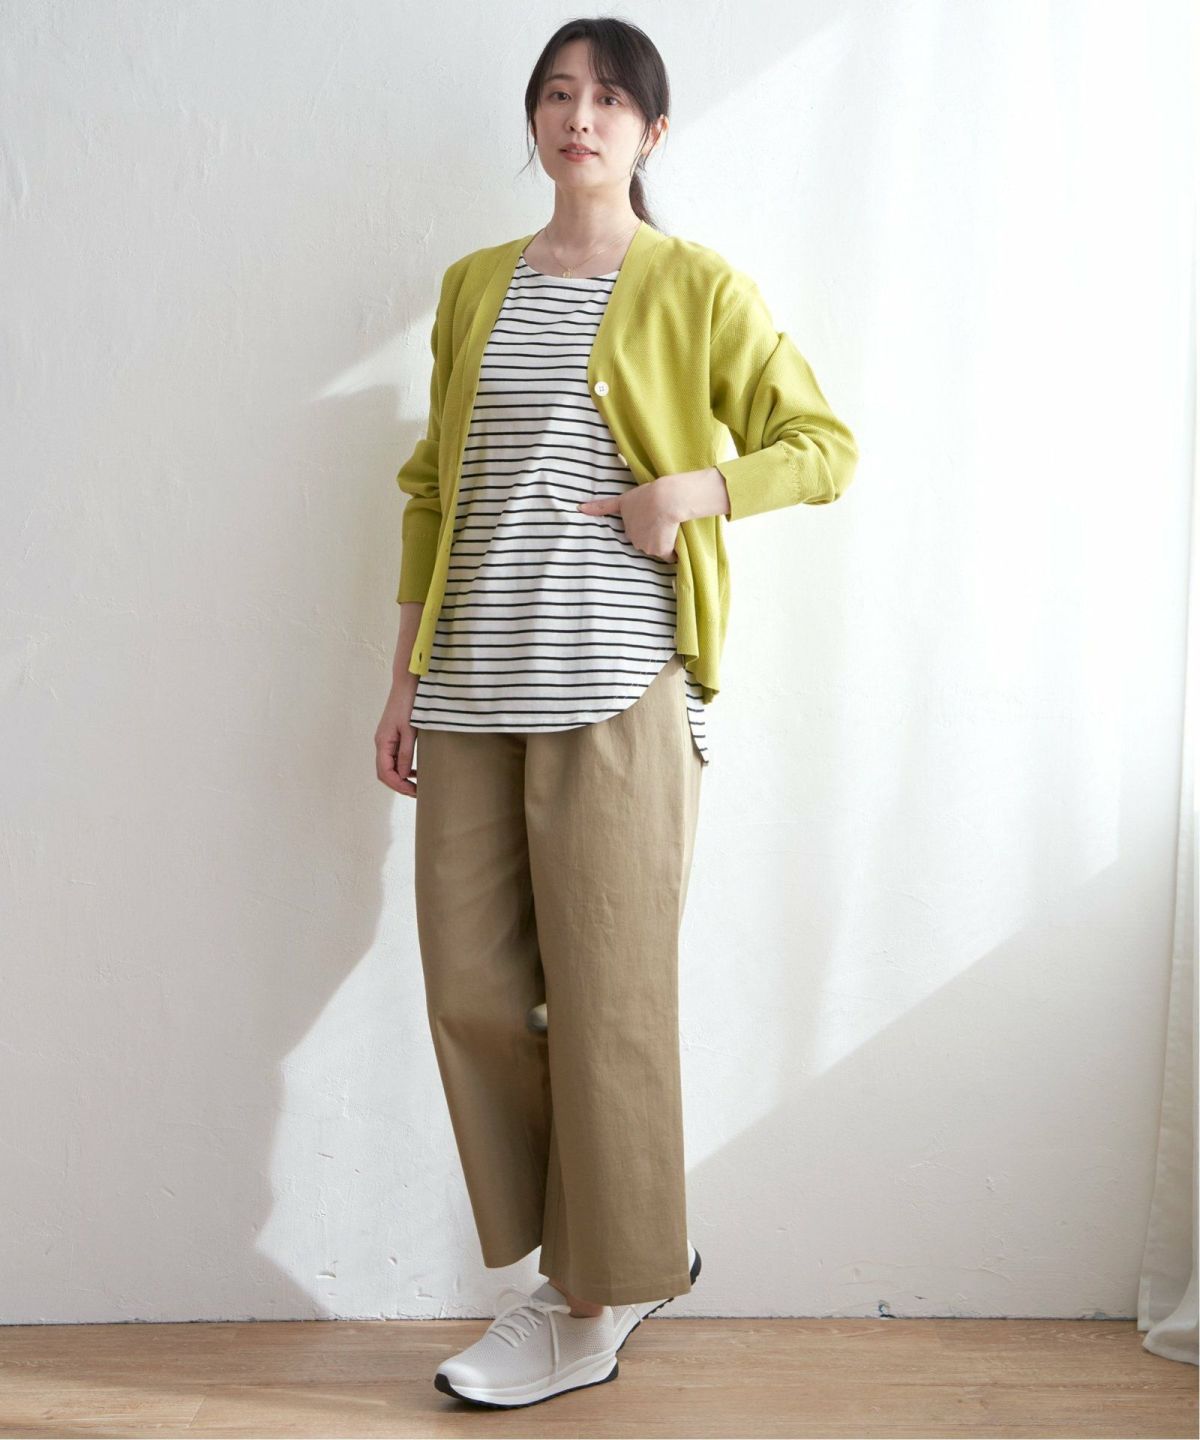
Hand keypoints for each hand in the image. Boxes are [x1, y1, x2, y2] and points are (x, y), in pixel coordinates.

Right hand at [376, 672, 419, 797]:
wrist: (407, 683)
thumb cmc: (408, 703)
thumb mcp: (410, 730)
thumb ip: (406, 753)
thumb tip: (404, 775)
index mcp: (382, 742)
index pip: (385, 773)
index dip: (398, 785)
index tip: (413, 792)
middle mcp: (381, 742)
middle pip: (385, 772)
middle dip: (399, 785)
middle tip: (417, 792)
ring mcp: (386, 739)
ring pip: (389, 765)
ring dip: (400, 777)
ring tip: (417, 784)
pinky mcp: (392, 735)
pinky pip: (394, 757)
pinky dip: (402, 767)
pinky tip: (415, 770)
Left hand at [578, 475, 680, 561]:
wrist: (665, 500)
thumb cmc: (647, 495)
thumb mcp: (622, 499)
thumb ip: (602, 506)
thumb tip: (578, 508)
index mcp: (626, 529)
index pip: (636, 533)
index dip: (645, 527)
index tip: (650, 522)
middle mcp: (634, 541)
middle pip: (646, 543)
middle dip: (653, 537)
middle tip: (661, 524)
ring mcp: (647, 547)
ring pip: (658, 549)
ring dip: (664, 543)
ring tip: (670, 529)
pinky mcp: (661, 551)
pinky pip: (669, 557)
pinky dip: (674, 553)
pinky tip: (676, 542)